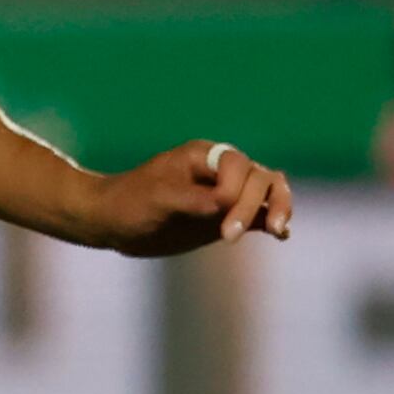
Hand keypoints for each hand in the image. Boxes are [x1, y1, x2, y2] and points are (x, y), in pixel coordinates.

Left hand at [88, 141, 293, 255]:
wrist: (113, 222)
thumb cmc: (129, 203)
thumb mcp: (157, 199)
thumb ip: (192, 199)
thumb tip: (225, 203)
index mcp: (204, 156)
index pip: (239, 165)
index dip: (236, 189)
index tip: (216, 210)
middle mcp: (222, 171)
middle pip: (260, 178)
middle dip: (253, 206)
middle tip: (228, 237)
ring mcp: (227, 194)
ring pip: (268, 192)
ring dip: (277, 208)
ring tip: (278, 229)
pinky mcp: (227, 216)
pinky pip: (260, 215)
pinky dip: (273, 221)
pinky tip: (280, 234)